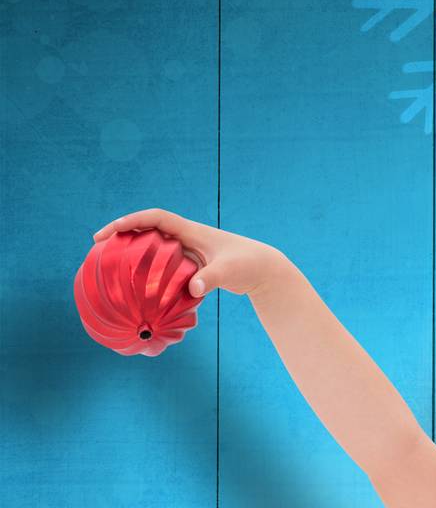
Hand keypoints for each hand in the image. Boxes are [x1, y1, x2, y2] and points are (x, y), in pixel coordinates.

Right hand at [91, 209, 286, 299]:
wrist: (264, 269)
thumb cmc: (248, 265)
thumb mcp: (229, 271)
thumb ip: (210, 278)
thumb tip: (194, 289)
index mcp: (191, 231)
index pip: (154, 218)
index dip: (131, 222)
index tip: (111, 231)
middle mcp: (187, 237)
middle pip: (148, 229)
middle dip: (123, 234)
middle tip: (99, 245)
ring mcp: (190, 251)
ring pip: (154, 247)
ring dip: (133, 251)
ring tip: (110, 263)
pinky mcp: (194, 265)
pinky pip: (164, 264)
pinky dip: (150, 271)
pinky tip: (139, 287)